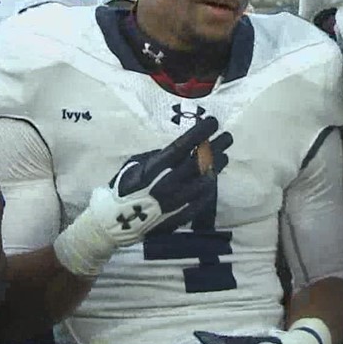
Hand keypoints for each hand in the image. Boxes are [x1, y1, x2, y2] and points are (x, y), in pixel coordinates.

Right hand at [52, 117, 231, 275]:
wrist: (115, 221)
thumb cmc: (123, 187)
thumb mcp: (136, 164)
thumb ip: (158, 156)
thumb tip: (181, 149)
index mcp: (153, 170)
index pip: (182, 147)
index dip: (199, 134)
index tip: (213, 122)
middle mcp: (167, 185)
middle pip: (198, 163)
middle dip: (215, 147)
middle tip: (227, 137)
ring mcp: (176, 202)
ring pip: (205, 181)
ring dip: (216, 167)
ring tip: (224, 156)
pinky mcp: (181, 216)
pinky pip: (202, 200)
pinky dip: (210, 186)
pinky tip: (213, 178)